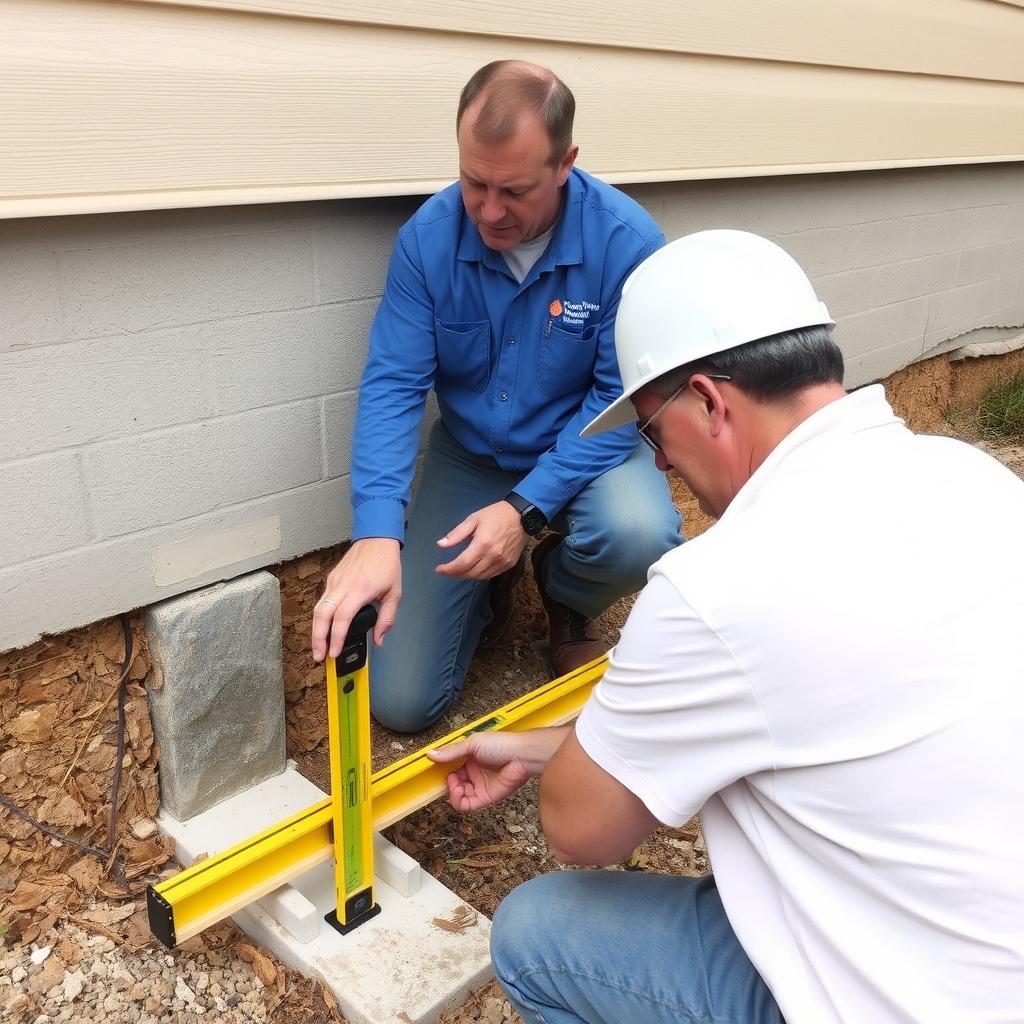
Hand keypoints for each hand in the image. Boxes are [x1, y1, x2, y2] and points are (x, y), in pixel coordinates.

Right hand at [311, 538, 400, 660]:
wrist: (377, 539)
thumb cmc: (387, 564)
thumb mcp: (395, 593)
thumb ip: (387, 618)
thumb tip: (379, 640)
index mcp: (360, 590)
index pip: (342, 618)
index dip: (335, 638)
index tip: (334, 652)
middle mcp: (343, 586)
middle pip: (322, 616)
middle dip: (318, 638)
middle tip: (318, 656)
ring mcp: (334, 581)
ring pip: (318, 608)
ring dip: (316, 629)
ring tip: (318, 646)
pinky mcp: (331, 578)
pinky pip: (322, 600)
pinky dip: (320, 616)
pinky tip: (323, 627)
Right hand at [426, 727, 568, 811]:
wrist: (521, 755)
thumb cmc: (500, 744)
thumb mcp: (472, 744)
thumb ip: (451, 752)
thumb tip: (430, 754)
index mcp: (470, 758)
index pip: (451, 767)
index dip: (444, 769)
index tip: (437, 768)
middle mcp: (474, 773)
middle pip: (454, 783)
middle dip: (448, 782)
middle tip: (449, 777)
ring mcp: (480, 786)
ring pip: (459, 796)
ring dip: (452, 792)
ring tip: (455, 785)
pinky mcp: (486, 798)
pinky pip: (468, 805)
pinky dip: (459, 802)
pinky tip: (458, 793)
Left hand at [435, 500, 526, 580]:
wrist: (522, 516)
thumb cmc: (496, 515)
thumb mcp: (473, 519)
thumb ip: (457, 534)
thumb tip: (441, 545)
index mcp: (483, 543)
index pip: (462, 564)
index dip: (449, 569)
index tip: (439, 569)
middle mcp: (493, 556)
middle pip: (470, 573)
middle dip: (455, 574)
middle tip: (447, 570)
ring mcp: (503, 562)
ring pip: (480, 577)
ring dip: (467, 576)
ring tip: (458, 570)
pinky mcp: (509, 564)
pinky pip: (491, 575)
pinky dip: (480, 575)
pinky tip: (474, 569)